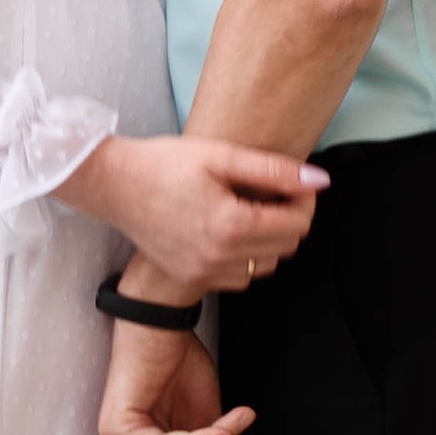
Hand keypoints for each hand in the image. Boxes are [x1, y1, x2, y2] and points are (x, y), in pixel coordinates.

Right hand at [56, 133, 325, 294]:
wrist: (114, 184)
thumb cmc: (164, 163)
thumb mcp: (222, 156)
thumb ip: (275, 170)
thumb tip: (320, 181)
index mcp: (231, 225)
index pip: (297, 224)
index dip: (305, 200)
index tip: (295, 182)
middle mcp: (220, 257)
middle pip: (287, 247)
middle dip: (289, 218)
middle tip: (274, 190)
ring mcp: (204, 272)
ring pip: (266, 265)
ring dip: (269, 240)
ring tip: (250, 208)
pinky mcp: (193, 278)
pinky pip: (240, 277)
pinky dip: (246, 256)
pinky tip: (230, 229)